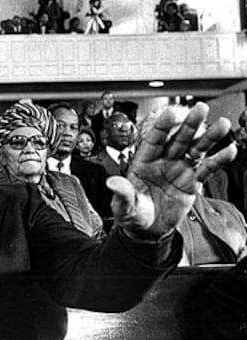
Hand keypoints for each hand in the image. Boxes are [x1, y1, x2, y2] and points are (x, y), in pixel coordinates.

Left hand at [107, 103, 235, 237]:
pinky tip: (229, 151)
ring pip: (195, 149)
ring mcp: (179, 170)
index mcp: (143, 162)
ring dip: (208, 137)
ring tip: (221, 124)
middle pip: (178, 139)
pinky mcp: (192, 182)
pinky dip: (218, 160)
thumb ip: (122, 193)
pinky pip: (206, 168)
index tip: (170, 114)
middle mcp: (163, 162)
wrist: (147, 230)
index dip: (162, 127)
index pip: (153, 140)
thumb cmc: (133, 214)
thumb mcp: (124, 205)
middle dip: (189, 124)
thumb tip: (112, 183)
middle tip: (200, 108)